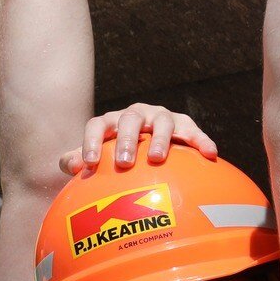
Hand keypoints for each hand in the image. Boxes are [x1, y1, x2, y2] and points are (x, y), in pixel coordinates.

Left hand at [61, 104, 218, 175]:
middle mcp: (135, 115)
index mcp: (112, 122)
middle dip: (126, 140)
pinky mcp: (183, 124)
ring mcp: (160, 117)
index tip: (89, 163)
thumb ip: (78, 160)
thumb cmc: (116, 154)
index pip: (97, 125)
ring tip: (156, 158)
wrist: (148, 142)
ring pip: (160, 122)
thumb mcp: (97, 155)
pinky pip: (194, 131)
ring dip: (159, 138)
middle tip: (123, 162)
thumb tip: (70, 165)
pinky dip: (201, 140)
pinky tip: (210, 154)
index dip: (91, 142)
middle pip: (129, 121)